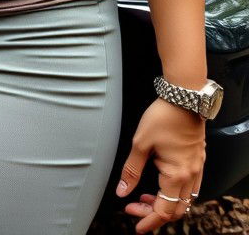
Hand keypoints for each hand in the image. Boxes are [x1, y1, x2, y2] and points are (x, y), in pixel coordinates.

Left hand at [116, 98, 205, 232]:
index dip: (148, 220)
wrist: (183, 99)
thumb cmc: (162, 117)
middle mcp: (191, 176)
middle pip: (176, 209)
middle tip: (135, 209)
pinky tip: (161, 185)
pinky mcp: (197, 162)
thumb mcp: (140, 144)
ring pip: (184, 200)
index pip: (164, 210)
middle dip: (154, 214)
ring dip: (165, 204)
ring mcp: (196, 169)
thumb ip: (131, 171)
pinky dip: (175, 193)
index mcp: (177, 175)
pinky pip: (190, 187)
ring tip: (144, 198)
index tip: (135, 222)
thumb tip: (122, 191)